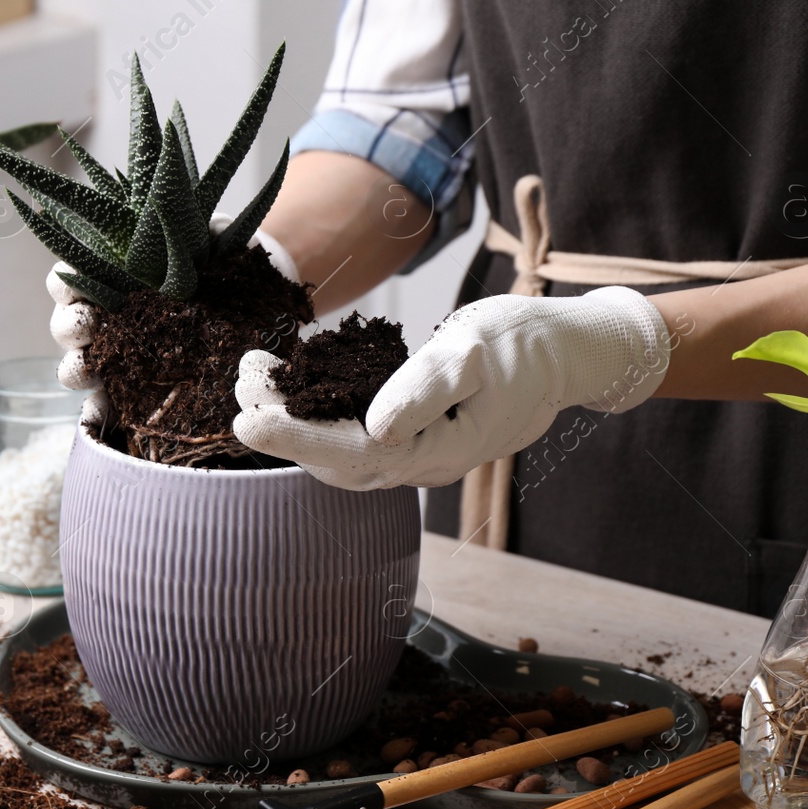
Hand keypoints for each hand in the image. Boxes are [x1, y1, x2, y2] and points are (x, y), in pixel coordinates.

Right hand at [46, 223, 300, 391]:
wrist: (254, 317)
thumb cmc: (224, 274)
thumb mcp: (221, 248)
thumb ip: (215, 234)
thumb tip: (216, 227)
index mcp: (114, 279)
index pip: (72, 277)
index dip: (65, 282)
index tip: (73, 284)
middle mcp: (106, 318)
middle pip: (67, 323)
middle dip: (69, 326)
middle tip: (86, 327)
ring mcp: (116, 358)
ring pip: (76, 365)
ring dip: (75, 368)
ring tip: (88, 369)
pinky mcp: (130, 394)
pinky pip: (103, 406)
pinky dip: (96, 411)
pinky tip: (100, 414)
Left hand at [232, 286, 669, 488]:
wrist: (566, 353)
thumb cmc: (524, 344)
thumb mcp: (476, 353)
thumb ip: (426, 391)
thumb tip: (376, 428)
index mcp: (435, 451)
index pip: (347, 454)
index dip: (291, 437)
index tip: (245, 416)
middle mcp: (418, 464)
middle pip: (331, 460)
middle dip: (278, 423)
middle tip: (241, 377)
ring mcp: (414, 454)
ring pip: (336, 450)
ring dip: (291, 416)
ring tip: (255, 372)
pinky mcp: (410, 435)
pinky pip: (350, 434)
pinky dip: (314, 410)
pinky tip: (293, 378)